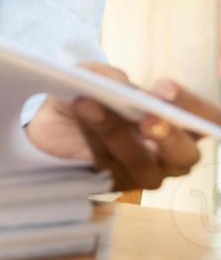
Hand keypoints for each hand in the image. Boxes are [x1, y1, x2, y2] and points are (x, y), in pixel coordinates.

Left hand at [25, 62, 217, 191]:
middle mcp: (171, 153)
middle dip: (167, 134)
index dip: (196, 108)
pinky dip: (92, 137)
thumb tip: (122, 88)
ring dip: (114, 131)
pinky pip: (108, 165)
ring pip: (141, 162)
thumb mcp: (95, 76)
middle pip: (186, 155)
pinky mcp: (114, 183)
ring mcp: (144, 173)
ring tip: (89, 104)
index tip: (163, 89)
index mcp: (181, 123)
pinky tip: (80, 114)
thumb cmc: (91, 94)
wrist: (54, 119)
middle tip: (146, 117)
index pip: (209, 120)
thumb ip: (110, 77)